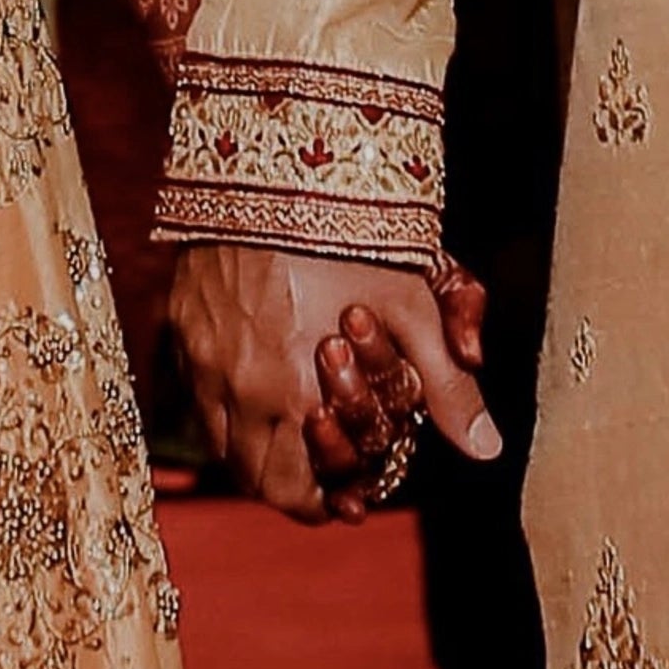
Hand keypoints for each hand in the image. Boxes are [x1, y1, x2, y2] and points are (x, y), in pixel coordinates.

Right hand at [168, 240, 498, 525]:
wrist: (271, 165)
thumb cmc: (349, 233)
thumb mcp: (409, 307)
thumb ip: (444, 385)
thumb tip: (486, 449)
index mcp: (292, 393)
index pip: (295, 492)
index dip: (325, 502)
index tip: (346, 496)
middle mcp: (237, 389)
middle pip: (254, 480)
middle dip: (292, 485)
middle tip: (325, 471)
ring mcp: (201, 362)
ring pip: (220, 446)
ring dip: (257, 452)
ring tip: (294, 432)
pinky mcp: (181, 331)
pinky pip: (197, 399)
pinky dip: (227, 411)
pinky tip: (259, 388)